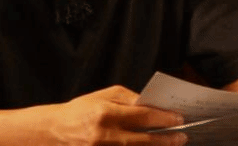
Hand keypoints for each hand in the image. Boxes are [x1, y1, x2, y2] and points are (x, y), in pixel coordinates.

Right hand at [45, 85, 188, 144]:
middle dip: (166, 139)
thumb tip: (151, 106)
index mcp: (104, 113)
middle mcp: (104, 136)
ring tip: (171, 145)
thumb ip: (128, 99)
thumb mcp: (102, 96)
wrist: (55, 131)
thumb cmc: (80, 111)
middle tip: (182, 137)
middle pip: (143, 140)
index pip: (141, 117)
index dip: (163, 118)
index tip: (178, 118)